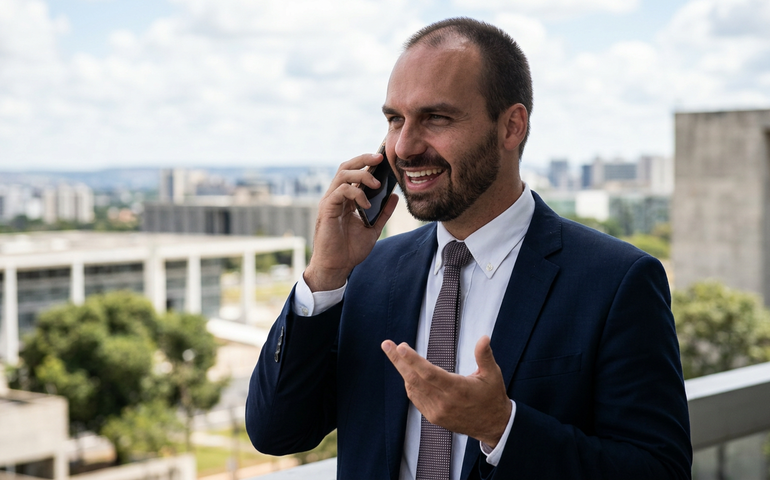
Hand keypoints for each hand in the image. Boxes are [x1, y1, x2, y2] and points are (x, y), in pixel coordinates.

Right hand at [304, 153, 398, 291]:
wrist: (337, 266)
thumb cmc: (350, 250)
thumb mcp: (373, 228)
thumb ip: (383, 212)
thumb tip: (395, 195)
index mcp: (346, 199)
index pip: (354, 172)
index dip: (366, 162)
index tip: (383, 158)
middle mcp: (336, 196)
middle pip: (346, 167)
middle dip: (363, 159)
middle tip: (380, 158)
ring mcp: (330, 201)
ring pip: (343, 175)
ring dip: (362, 175)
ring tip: (377, 184)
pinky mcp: (327, 209)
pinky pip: (341, 191)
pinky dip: (356, 193)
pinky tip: (366, 204)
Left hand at [381, 335, 511, 447]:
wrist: (493, 426)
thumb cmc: (492, 397)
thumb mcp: (493, 374)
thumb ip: (485, 355)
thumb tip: (484, 337)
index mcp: (458, 389)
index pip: (429, 373)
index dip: (413, 360)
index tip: (401, 347)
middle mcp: (444, 402)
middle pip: (414, 379)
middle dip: (398, 360)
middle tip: (387, 344)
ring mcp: (437, 411)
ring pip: (412, 389)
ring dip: (403, 371)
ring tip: (396, 354)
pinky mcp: (434, 417)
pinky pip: (416, 398)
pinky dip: (410, 384)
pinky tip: (408, 373)